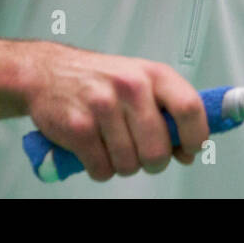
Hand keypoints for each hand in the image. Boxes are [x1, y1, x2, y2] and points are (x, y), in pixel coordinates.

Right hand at [23, 43, 207, 180]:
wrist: (48, 72)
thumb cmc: (102, 79)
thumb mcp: (141, 81)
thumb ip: (168, 112)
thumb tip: (188, 151)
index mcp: (154, 74)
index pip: (189, 108)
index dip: (195, 137)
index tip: (190, 150)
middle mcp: (131, 87)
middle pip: (158, 150)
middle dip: (153, 163)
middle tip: (143, 155)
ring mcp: (103, 106)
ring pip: (129, 165)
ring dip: (124, 165)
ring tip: (113, 145)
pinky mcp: (78, 127)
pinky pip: (102, 170)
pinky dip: (100, 169)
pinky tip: (95, 149)